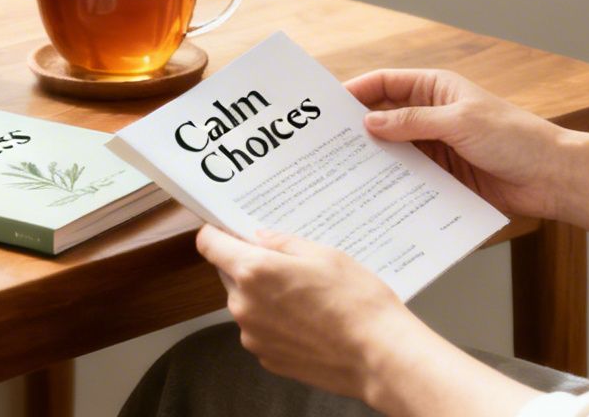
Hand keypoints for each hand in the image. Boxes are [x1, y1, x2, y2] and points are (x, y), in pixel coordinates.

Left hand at [195, 225, 545, 415]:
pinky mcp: (268, 359)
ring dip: (266, 297)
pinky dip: (277, 324)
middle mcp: (244, 306)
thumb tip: (260, 239)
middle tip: (289, 264)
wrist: (378, 355)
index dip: (216, 233)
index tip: (226, 229)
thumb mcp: (324, 254)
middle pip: (231, 275)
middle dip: (252, 266)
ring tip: (308, 297)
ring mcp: (254, 337)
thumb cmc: (356, 302)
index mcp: (253, 272)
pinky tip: (310, 321)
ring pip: (248, 305)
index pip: (209, 244)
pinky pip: (262, 331)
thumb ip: (283, 244)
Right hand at [345, 68, 568, 220]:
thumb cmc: (514, 138)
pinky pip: (410, 177)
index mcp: (437, 89)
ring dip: (374, 159)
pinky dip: (393, 182)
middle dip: (358, 128)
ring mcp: (437, 147)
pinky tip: (373, 193)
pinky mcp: (443, 176)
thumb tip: (370, 122)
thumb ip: (413, 122)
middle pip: (385, 117)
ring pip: (394, 150)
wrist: (551, 177)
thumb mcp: (459, 122)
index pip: (387, 83)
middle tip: (326, 144)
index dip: (357, 91)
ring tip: (342, 172)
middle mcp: (432, 115)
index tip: (329, 106)